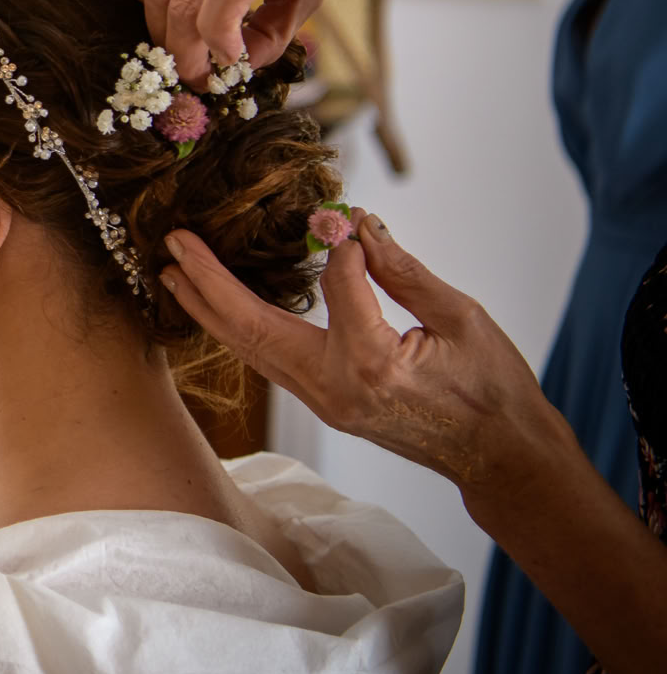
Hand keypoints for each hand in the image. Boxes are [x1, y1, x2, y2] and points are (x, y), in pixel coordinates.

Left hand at [158, 211, 561, 497]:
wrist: (499, 458)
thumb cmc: (493, 390)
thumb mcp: (461, 318)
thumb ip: (403, 271)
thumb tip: (359, 223)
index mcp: (373, 364)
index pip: (338, 285)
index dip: (343, 244)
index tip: (347, 216)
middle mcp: (334, 388)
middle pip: (253, 329)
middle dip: (208, 282)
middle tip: (174, 242)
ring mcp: (323, 402)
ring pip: (250, 350)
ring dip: (209, 309)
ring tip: (173, 273)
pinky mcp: (323, 405)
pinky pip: (267, 364)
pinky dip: (238, 331)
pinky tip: (217, 309)